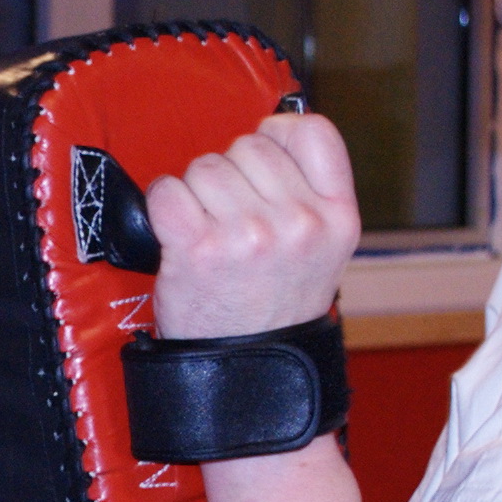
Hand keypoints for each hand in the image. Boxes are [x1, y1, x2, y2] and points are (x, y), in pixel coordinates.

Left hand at [145, 112, 359, 338]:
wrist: (245, 371)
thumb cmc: (274, 308)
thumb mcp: (326, 250)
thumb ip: (311, 191)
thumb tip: (273, 130)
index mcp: (338, 217)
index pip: (311, 130)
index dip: (277, 135)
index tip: (263, 160)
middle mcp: (299, 222)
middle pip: (248, 145)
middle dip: (232, 175)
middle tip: (232, 221)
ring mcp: (249, 235)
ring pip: (205, 166)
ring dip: (197, 194)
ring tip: (209, 234)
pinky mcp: (199, 248)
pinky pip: (168, 190)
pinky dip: (163, 207)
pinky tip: (179, 233)